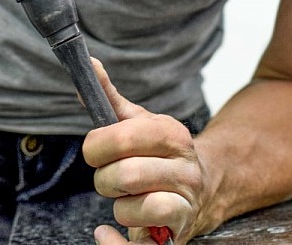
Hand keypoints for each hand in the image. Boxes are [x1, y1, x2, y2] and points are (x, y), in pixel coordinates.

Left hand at [84, 59, 213, 243]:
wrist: (202, 186)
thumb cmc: (160, 152)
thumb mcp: (139, 122)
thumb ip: (110, 97)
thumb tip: (90, 64)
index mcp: (172, 133)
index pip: (123, 136)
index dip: (97, 145)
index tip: (97, 149)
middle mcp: (184, 167)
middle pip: (123, 174)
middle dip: (105, 178)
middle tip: (112, 175)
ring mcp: (185, 202)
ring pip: (132, 207)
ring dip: (117, 204)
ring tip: (128, 197)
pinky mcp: (176, 234)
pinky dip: (114, 243)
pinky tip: (107, 230)